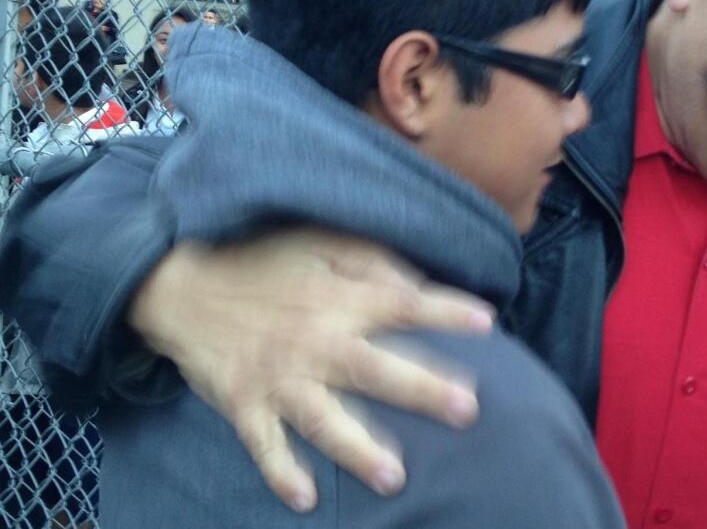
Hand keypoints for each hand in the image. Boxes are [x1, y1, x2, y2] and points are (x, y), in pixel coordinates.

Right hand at [127, 227, 494, 511]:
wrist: (182, 284)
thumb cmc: (261, 261)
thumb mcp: (318, 243)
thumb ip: (371, 261)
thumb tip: (417, 284)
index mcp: (338, 300)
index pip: (403, 304)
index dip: (446, 312)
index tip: (488, 324)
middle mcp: (315, 342)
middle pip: (376, 369)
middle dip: (421, 390)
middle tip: (466, 410)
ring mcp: (279, 378)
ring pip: (325, 419)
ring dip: (359, 451)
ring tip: (395, 478)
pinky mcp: (244, 403)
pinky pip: (264, 445)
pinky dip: (281, 473)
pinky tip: (307, 500)